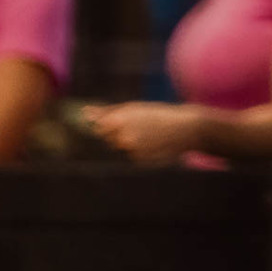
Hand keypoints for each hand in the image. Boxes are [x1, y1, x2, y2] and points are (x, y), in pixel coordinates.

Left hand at [80, 102, 202, 163]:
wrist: (185, 129)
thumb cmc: (158, 114)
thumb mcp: (134, 108)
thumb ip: (108, 111)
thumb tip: (85, 112)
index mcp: (120, 121)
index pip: (99, 127)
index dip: (106, 125)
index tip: (115, 123)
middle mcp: (123, 138)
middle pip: (109, 139)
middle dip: (117, 134)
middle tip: (138, 127)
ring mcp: (131, 152)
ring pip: (120, 149)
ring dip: (128, 143)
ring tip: (147, 135)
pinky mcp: (139, 162)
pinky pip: (131, 157)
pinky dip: (138, 151)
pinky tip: (152, 144)